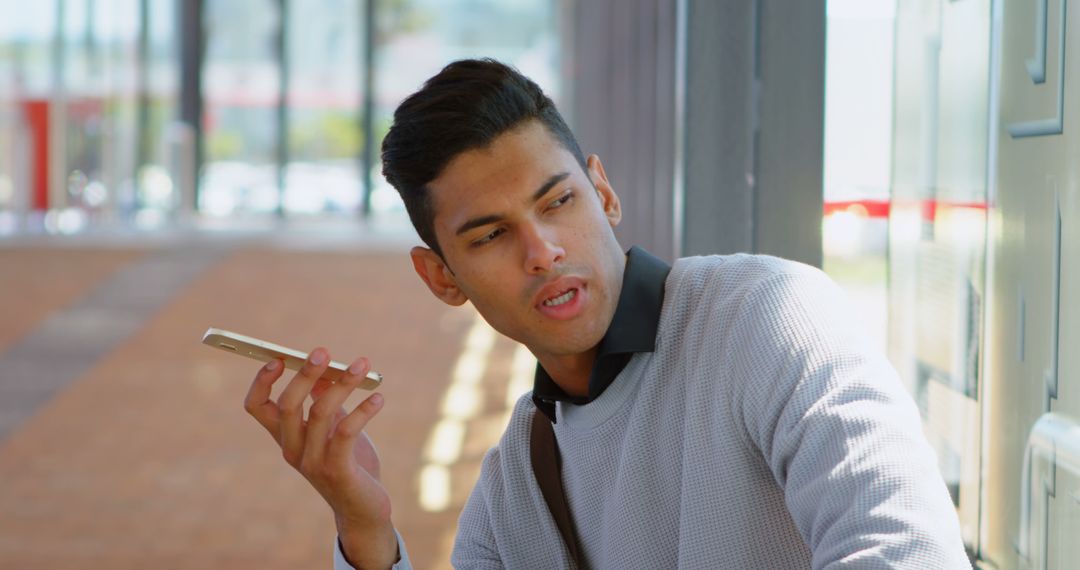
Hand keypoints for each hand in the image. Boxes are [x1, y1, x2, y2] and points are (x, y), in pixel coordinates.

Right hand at [244, 348, 398, 568]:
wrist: (363, 509)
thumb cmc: (348, 463)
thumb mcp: (333, 428)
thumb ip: (324, 401)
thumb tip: (325, 368)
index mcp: (285, 437)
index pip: (256, 407)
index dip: (261, 381)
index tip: (278, 357)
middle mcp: (292, 449)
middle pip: (287, 405)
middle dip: (304, 374)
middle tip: (323, 352)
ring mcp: (312, 462)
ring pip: (320, 412)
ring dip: (343, 384)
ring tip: (362, 364)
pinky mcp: (338, 471)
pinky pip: (346, 432)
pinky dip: (363, 411)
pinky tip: (378, 398)